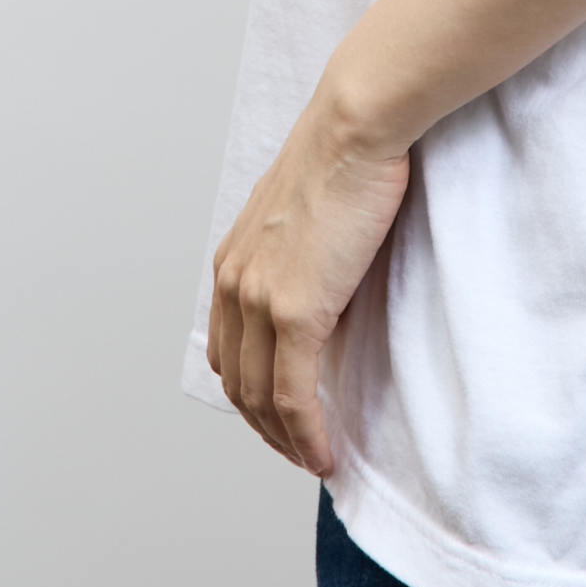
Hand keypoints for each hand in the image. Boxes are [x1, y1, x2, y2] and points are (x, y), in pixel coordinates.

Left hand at [206, 93, 409, 476]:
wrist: (357, 126)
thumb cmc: (348, 153)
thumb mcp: (310, 209)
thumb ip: (305, 251)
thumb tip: (329, 282)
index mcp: (235, 260)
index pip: (228, 348)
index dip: (251, 391)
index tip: (282, 413)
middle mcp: (235, 283)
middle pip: (238, 383)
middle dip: (266, 428)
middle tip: (300, 450)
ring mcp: (260, 300)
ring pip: (260, 398)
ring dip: (285, 440)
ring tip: (315, 460)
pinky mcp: (296, 310)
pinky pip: (292, 394)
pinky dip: (305, 434)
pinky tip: (323, 454)